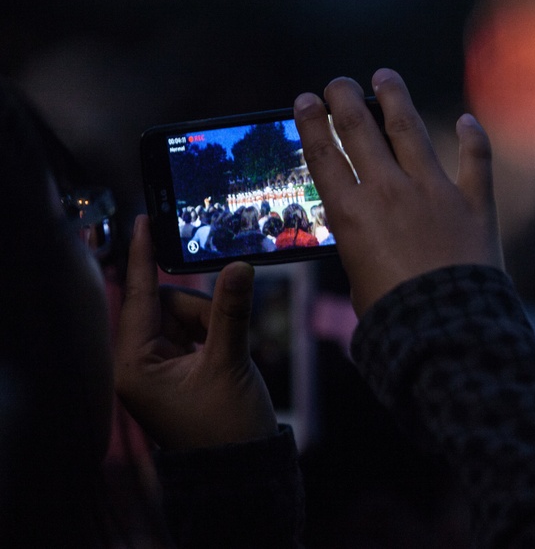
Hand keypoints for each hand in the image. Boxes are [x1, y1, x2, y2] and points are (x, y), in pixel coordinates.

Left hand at [114, 215, 277, 449]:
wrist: (243, 468)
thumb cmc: (226, 428)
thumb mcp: (229, 363)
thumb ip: (231, 311)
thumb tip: (238, 267)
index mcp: (135, 365)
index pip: (138, 297)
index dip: (143, 257)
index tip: (143, 221)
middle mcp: (140, 364)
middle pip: (168, 304)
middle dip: (202, 311)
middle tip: (223, 338)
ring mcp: (160, 367)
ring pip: (187, 315)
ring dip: (213, 325)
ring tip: (228, 358)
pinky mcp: (179, 369)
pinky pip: (196, 331)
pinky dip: (214, 334)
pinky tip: (226, 356)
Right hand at [294, 67, 502, 314]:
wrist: (448, 328)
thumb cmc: (396, 318)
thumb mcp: (358, 282)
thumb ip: (361, 250)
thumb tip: (369, 240)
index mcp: (353, 213)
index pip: (324, 155)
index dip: (312, 123)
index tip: (306, 100)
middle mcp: (390, 191)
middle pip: (360, 130)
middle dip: (345, 99)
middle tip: (337, 83)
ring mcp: (434, 191)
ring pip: (410, 130)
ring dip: (395, 98)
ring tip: (385, 76)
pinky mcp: (474, 203)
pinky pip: (476, 160)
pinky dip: (473, 138)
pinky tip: (468, 120)